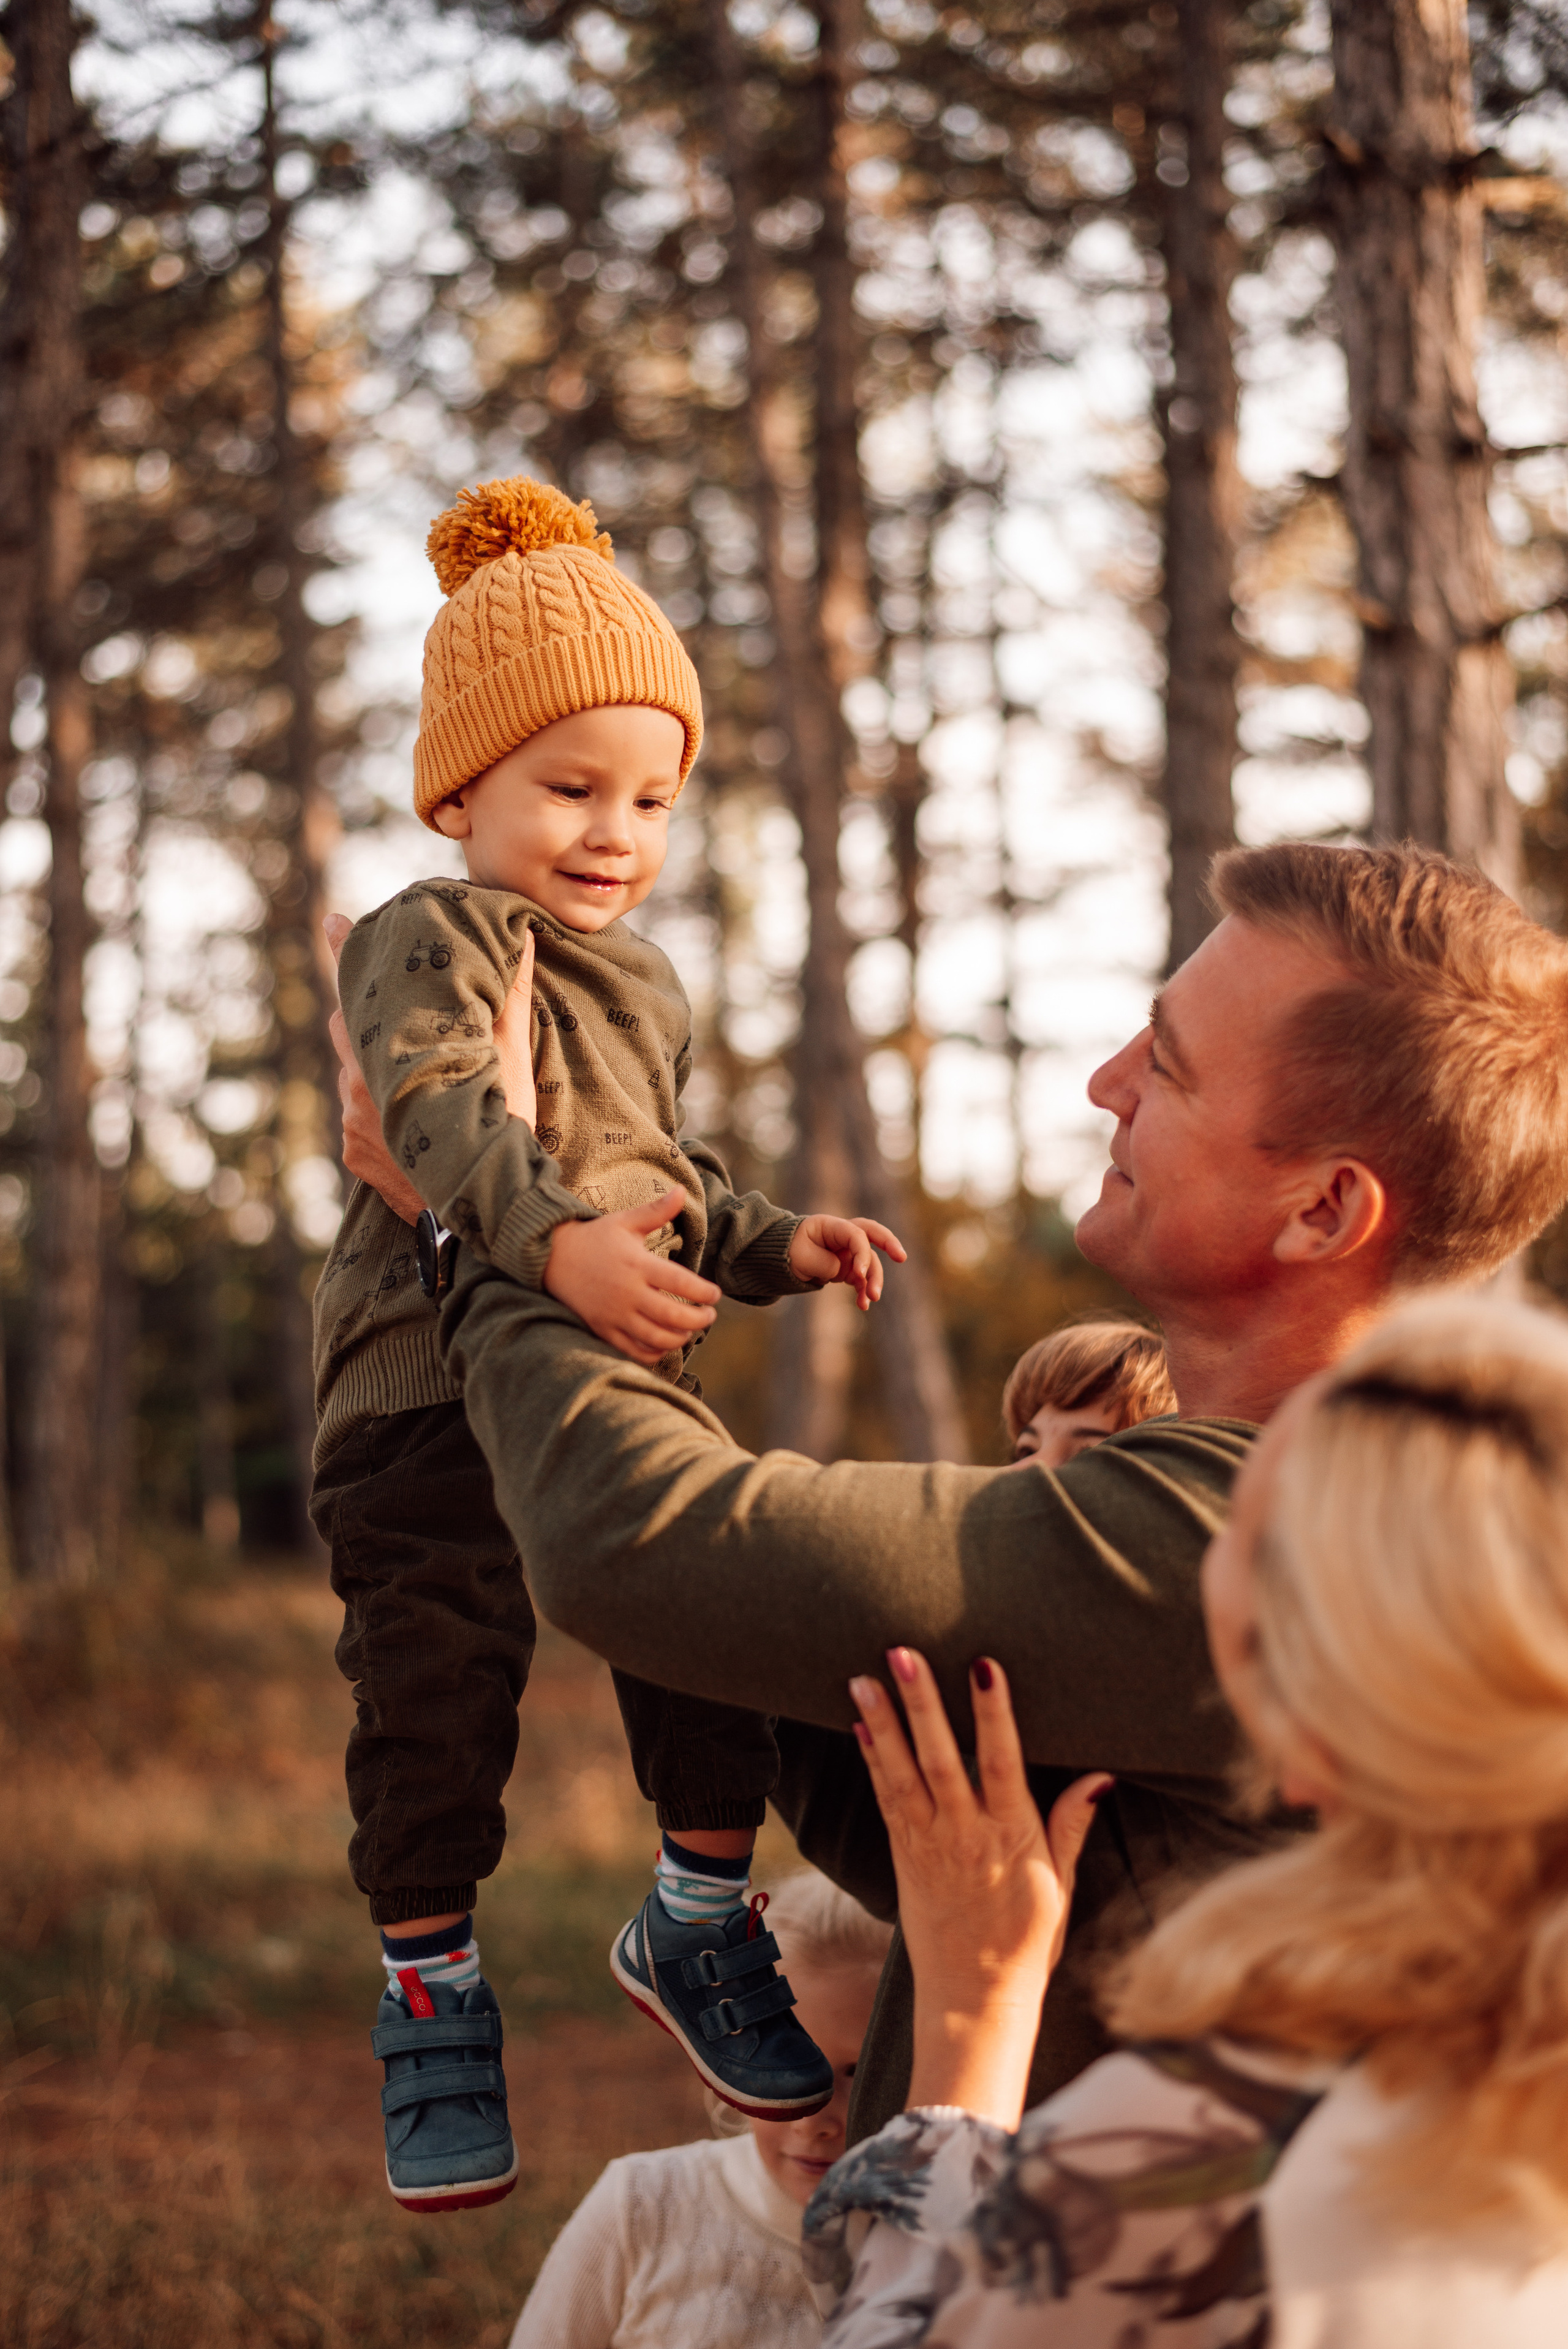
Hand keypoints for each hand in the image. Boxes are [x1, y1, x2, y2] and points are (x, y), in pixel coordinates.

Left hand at [322, 914, 537, 1226]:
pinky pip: (355, 1113)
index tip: (330, 918)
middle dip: (370, 1014)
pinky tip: (411, 1114)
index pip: (358, 991)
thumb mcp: (511, 1065)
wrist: (482, 1216)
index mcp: (395, 1052)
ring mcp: (352, 1119)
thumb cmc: (502, 1134)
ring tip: (416, 1073)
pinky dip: (376, 1106)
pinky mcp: (351, 1151)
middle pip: (349, 1027)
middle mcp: (360, 1082)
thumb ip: (508, 1000)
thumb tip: (519, 939)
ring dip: (375, 1064)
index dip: (342, 950)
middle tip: (399, 1008)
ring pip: (351, 1071)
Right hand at [545, 1185, 720, 1365]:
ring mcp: (614, 1314)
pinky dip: (654, 1353)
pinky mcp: (603, 1329)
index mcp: (637, 1264)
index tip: (715, 1294)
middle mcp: (627, 1292)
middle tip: (709, 1316)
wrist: (553, 1257)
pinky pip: (633, 1350)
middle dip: (698, 1320)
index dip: (703, 1292)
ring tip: (690, 1330)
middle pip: (672, 1316)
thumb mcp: (625, 1221)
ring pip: (655, 1337)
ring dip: (679, 1338)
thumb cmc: (595, 1238)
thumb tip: (681, 1190)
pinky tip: (664, 1344)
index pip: (680, 1282)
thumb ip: (656, 1211)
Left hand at [788, 1214, 906, 1308]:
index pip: (855, 1235)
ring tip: (871, 1300)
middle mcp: (843, 1236)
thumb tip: (844, 1271)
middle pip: (872, 1235)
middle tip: (902, 1258)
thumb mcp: (801, 1257)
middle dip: (889, 1244)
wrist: (780, 1257)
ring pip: (869, 1263)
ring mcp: (847, 1251)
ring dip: (873, 1281)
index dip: (861, 1254)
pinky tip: (864, 1306)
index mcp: (830, 1225)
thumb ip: (826, 1263)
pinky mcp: (847, 1266)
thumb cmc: (788, 1251)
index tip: (858, 1276)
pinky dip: (863, 1291)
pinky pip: (861, 1278)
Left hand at [849, 1647, 1108, 2128]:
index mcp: (1013, 1837)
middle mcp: (967, 1836)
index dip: (993, 1712)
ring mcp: (930, 1845)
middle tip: (902, 1653)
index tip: (982, 1665)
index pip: (1003, 1762)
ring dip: (882, 1723)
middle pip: (941, 1759)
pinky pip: (885, 1800)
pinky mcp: (904, 1857)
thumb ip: (1071, 1826)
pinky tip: (860, 1726)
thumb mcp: (1062, 1886)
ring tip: (863, 1677)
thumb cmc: (1028, 1941)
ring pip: (903, 1774)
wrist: (977, 1999)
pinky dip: (872, 1761)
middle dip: (921, 1703)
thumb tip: (1102, 1776)